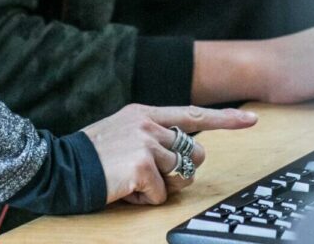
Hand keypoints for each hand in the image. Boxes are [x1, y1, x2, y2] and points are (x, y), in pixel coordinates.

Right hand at [82, 104, 256, 204]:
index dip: (225, 119)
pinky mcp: (142, 166)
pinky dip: (145, 199)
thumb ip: (154, 137)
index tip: (251, 119)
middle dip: (181, 171)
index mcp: (146, 113)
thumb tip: (186, 159)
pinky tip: (124, 189)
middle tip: (151, 175)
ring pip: (179, 176)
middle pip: (193, 153)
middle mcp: (149, 124)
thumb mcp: (125, 133)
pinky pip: (161, 194)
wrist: (62, 167)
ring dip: (159, 187)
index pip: (193, 114)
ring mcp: (146, 143)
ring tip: (130, 180)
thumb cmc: (94, 156)